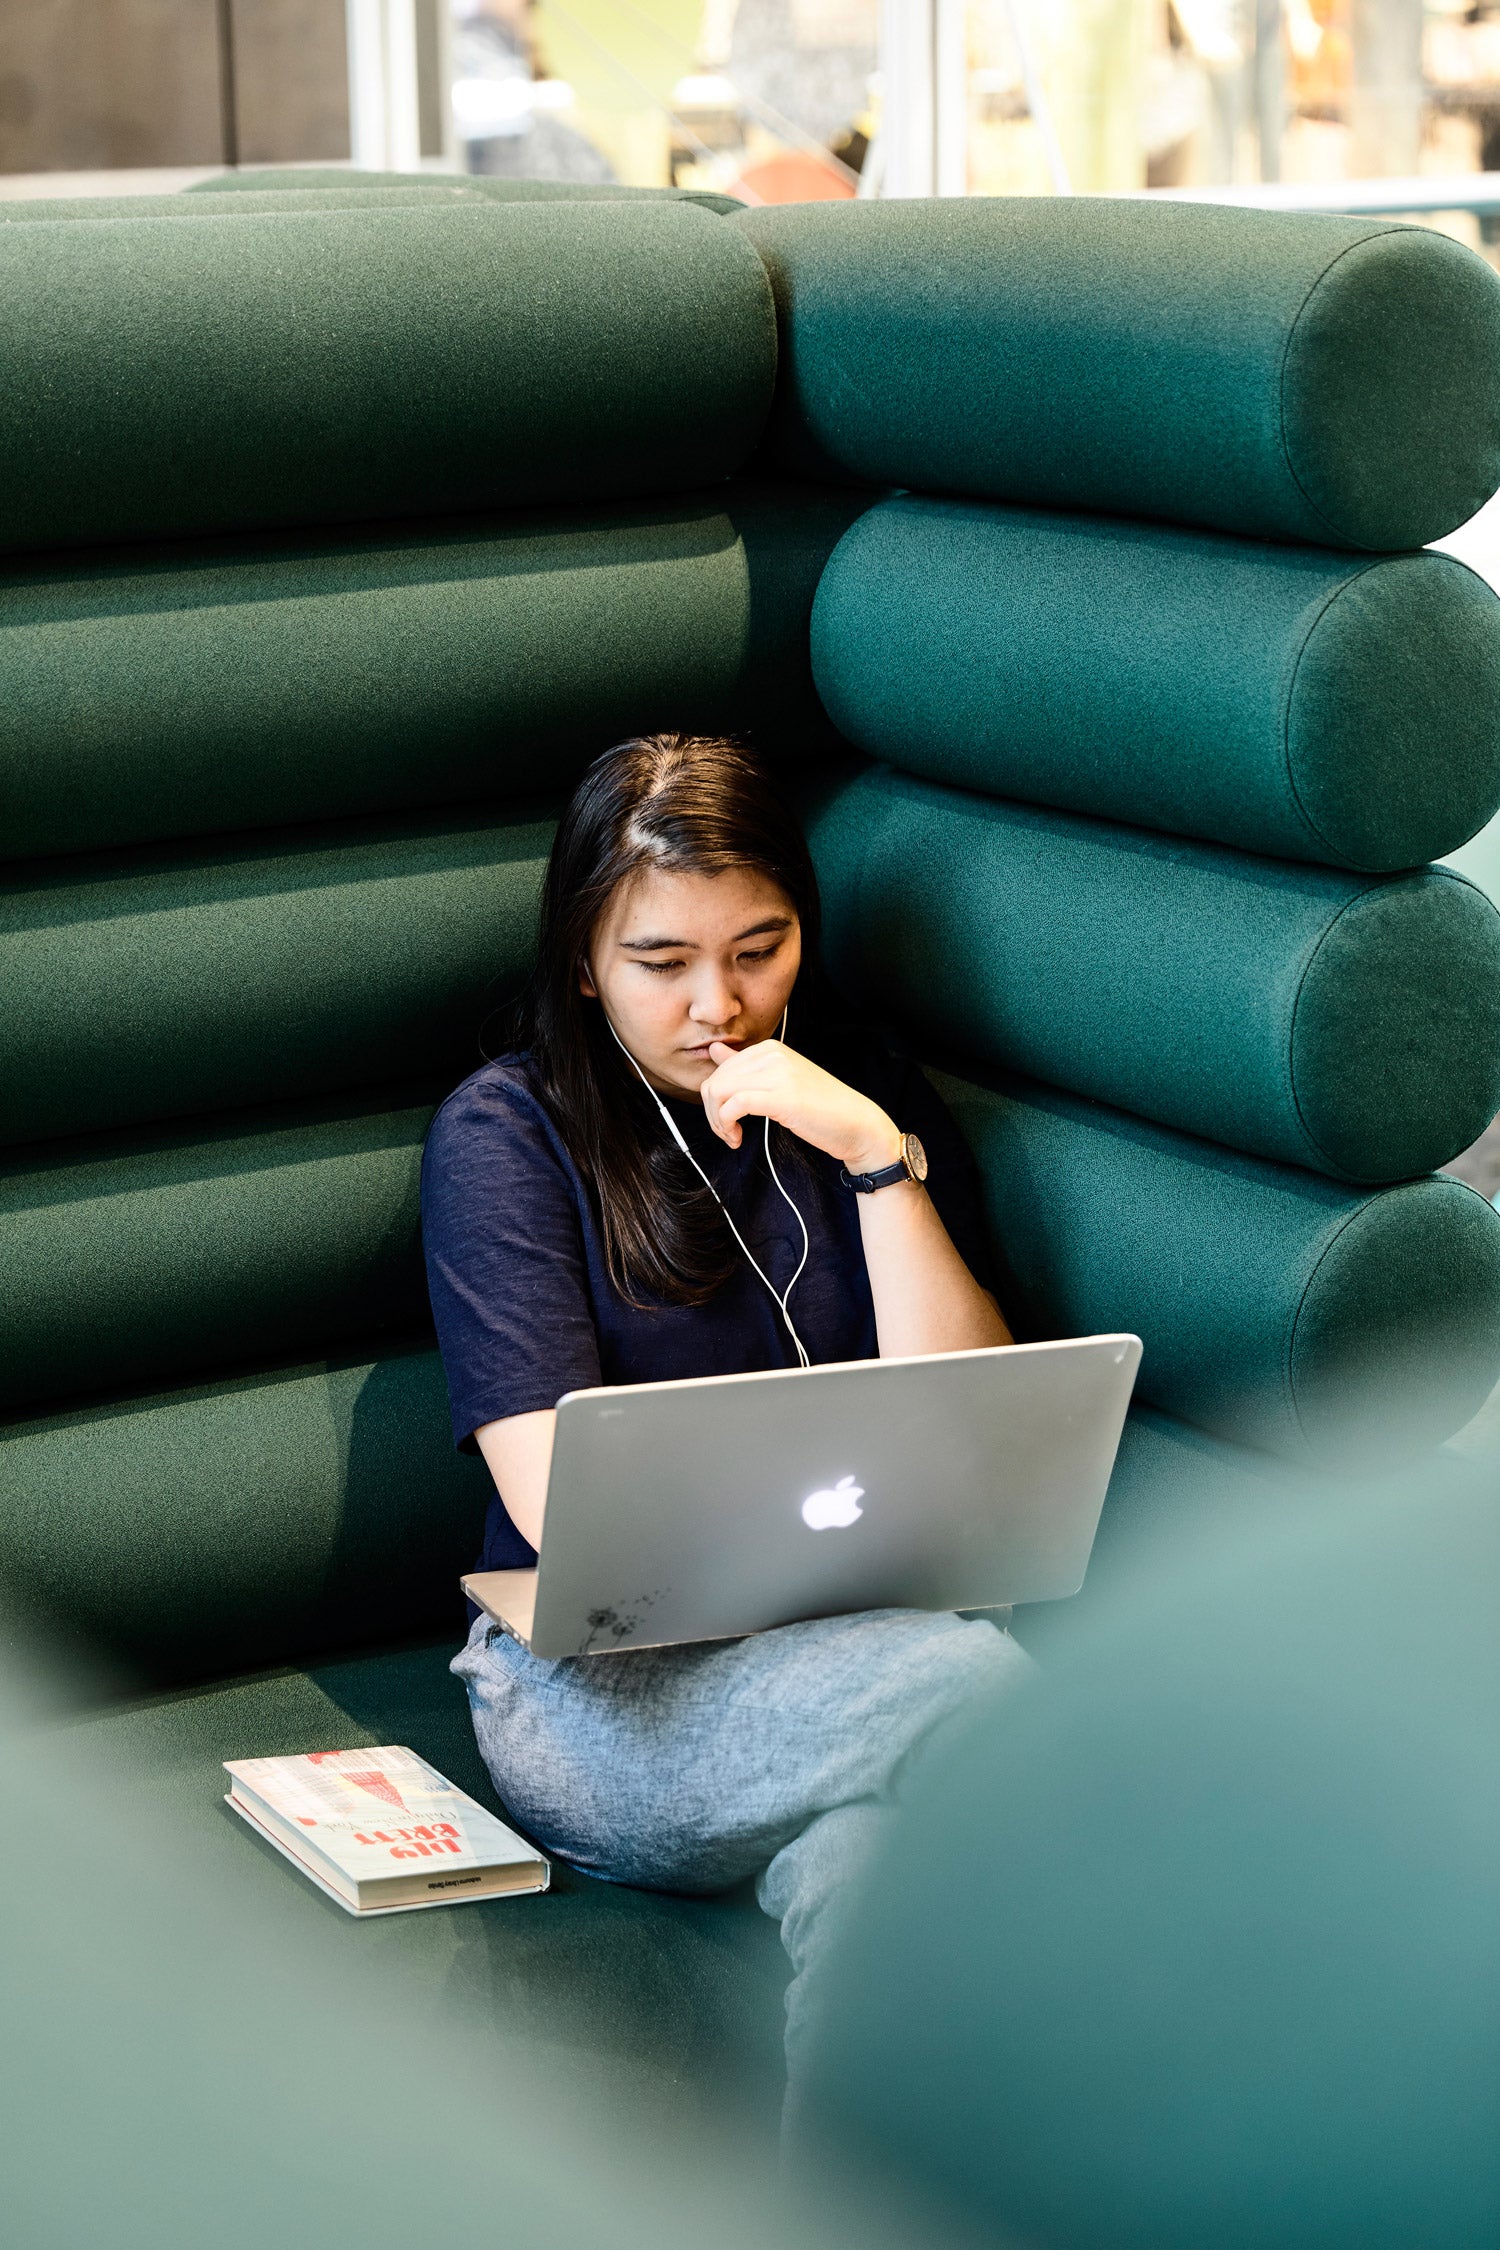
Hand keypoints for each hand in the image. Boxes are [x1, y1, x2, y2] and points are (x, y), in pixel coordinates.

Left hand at [700, 1039, 904, 1174]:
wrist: (856, 1123)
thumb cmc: (820, 1107)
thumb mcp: (779, 1080)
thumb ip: (745, 1065)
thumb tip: (715, 1049)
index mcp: (769, 1048)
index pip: (719, 1069)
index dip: (714, 1099)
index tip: (727, 1120)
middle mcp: (771, 1054)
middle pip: (714, 1081)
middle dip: (712, 1113)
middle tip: (728, 1133)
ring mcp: (777, 1073)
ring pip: (718, 1092)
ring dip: (717, 1121)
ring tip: (732, 1136)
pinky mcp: (781, 1097)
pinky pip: (733, 1105)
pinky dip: (726, 1125)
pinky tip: (738, 1138)